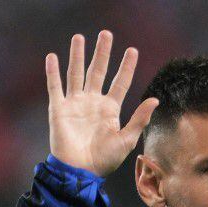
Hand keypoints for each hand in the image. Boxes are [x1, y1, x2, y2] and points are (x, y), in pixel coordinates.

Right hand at [45, 31, 158, 175]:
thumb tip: (155, 100)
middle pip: (98, 71)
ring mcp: (75, 104)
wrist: (80, 171)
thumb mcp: (126, 139)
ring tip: (79, 37)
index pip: (120, 82)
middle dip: (102, 53)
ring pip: (76, 73)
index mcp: (110, 109)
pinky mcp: (58, 109)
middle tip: (106, 34)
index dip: (126, 67)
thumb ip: (139, 119)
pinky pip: (55, 87)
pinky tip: (53, 57)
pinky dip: (53, 72)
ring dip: (77, 55)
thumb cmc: (104, 160)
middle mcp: (92, 102)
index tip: (133, 50)